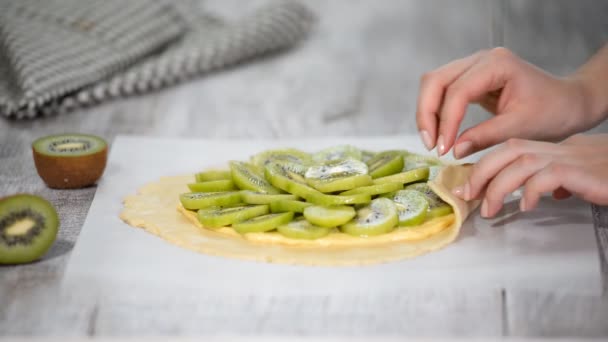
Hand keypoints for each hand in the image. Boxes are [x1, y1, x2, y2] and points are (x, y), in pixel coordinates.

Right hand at [416, 47, 597, 158]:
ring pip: (433, 84)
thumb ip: (485, 136)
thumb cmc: (552, 112)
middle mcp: (481, 59)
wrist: (568, 103)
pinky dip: (436, 112)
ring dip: (428, 113)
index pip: (457, 91)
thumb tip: (453, 150)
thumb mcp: (520, 128)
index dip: (446, 121)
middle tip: (431, 145)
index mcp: (497, 64)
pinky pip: (442, 91)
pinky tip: (441, 133)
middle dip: (427, 114)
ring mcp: (473, 66)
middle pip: (435, 80)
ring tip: (433, 142)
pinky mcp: (470, 78)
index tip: (443, 149)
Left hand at [452, 134, 607, 217]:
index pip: (510, 149)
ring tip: (489, 209)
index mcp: (553, 150)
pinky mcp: (582, 172)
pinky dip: (531, 190)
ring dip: (498, 186)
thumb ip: (560, 180)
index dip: (485, 165)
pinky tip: (526, 206)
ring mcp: (570, 158)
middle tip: (466, 195)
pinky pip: (548, 176)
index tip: (468, 186)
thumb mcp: (581, 179)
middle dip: (481, 171)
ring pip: (521, 162)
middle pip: (509, 150)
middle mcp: (558, 149)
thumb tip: (545, 194)